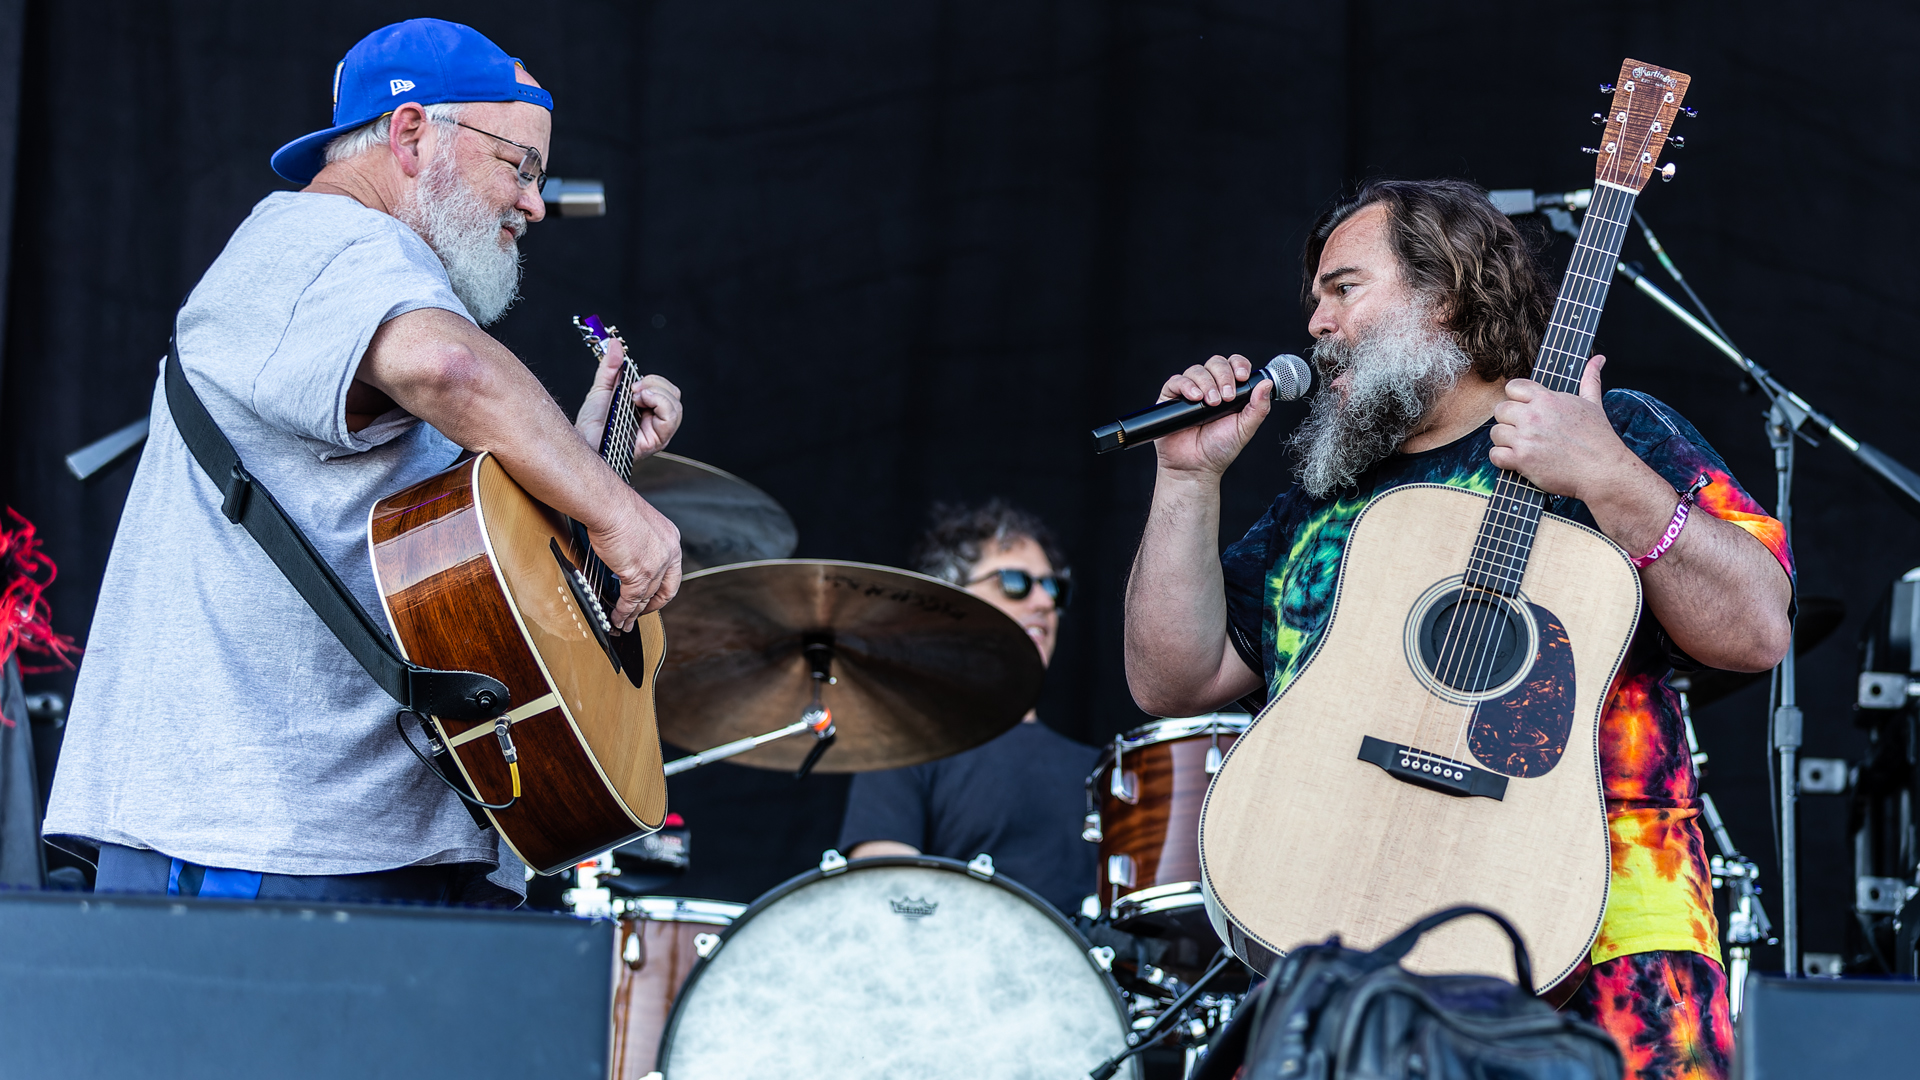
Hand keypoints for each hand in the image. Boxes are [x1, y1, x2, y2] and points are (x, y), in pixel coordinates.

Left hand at [575, 335, 683, 457]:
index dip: (652, 380)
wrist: (583, 442)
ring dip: (656, 392)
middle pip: (674, 394)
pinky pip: (671, 418)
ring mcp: (659, 432)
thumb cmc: (592, 425)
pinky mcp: (657, 440)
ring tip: (634, 397)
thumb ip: (610, 367)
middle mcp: (656, 421)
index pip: (666, 389)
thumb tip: (615, 344)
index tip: (631, 381)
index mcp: (648, 410)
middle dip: (654, 383)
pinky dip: (660, 403)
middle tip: (632, 388)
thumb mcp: (601, 389)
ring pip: (676, 404)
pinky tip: (642, 402)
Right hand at [587, 490, 683, 628]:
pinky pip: (631, 600)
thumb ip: (638, 542)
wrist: (607, 503)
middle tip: (639, 614)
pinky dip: (623, 612)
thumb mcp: (637, 524)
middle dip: (652, 607)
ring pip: (646, 598)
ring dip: (633, 614)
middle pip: (665, 590)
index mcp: (671, 539)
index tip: (652, 596)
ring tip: (624, 623)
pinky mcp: (640, 574)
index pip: (672, 573)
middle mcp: (669, 553)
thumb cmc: (614, 505)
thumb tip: (626, 555)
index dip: (662, 589)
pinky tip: (617, 617)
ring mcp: (656, 565)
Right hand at [1151, 354, 1272, 479]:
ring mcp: (1190, 391)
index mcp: (1229, 390)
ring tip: (1211, 404)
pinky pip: (1177, 381)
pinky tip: (1195, 398)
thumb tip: (1267, 383)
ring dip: (1207, 383)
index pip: (1234, 365)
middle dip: (1224, 376)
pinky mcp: (1171, 398)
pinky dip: (1187, 386)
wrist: (1195, 467)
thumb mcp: (1245, 428)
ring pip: (1197, 370)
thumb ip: (1258, 408)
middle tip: (1227, 397)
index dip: (1239, 365)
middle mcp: (1210, 387)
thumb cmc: (1219, 449)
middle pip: (1216, 363)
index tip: (1242, 377)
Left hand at [1488, 355, 1635, 500]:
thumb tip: (1598, 359)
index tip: (1524, 410)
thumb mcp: (1593, 404)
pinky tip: (1517, 460)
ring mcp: (1526, 437)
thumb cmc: (1599, 439)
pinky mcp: (1522, 459)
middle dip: (1509, 421)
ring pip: (1495, 433)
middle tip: (1523, 431)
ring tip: (1523, 447)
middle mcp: (1534, 415)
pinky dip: (1502, 460)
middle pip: (1500, 410)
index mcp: (1547, 399)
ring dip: (1505, 441)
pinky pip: (1495, 455)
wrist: (1603, 469)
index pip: (1513, 387)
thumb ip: (1590, 379)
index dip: (1516, 399)